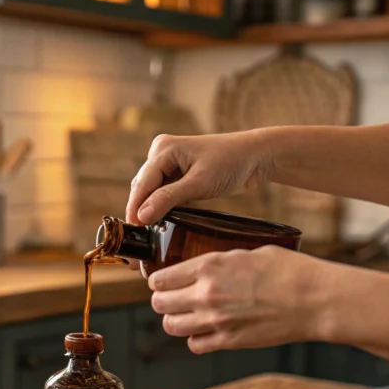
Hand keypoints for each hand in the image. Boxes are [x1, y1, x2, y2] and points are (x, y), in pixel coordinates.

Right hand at [127, 131, 273, 224]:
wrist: (256, 157)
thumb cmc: (231, 162)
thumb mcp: (199, 183)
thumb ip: (168, 199)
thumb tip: (141, 216)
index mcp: (163, 149)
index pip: (142, 183)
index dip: (135, 207)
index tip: (131, 231)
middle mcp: (162, 152)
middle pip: (143, 187)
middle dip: (139, 211)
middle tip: (136, 240)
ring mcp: (169, 162)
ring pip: (151, 191)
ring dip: (149, 210)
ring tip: (144, 235)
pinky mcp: (178, 172)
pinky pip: (162, 192)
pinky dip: (161, 206)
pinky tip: (158, 223)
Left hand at [148, 246, 331, 353]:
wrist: (315, 300)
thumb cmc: (290, 271)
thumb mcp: (249, 252)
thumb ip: (220, 261)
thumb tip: (208, 267)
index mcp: (209, 266)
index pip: (161, 278)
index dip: (158, 281)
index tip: (162, 282)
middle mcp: (206, 294)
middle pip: (159, 304)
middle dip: (162, 300)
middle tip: (171, 299)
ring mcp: (215, 320)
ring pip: (171, 326)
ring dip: (175, 320)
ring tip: (186, 315)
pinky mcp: (228, 341)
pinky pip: (195, 345)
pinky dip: (196, 339)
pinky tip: (205, 331)